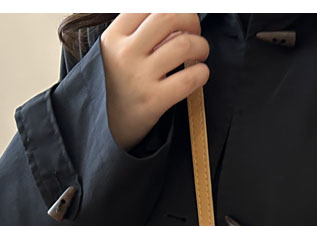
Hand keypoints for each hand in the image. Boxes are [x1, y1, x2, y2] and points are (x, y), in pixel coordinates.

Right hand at [100, 13, 209, 150]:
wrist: (118, 124)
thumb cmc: (127, 81)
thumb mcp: (123, 49)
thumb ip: (144, 29)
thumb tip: (181, 14)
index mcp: (114, 36)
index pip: (150, 5)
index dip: (175, 8)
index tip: (181, 19)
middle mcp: (124, 54)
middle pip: (168, 16)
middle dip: (191, 20)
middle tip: (195, 32)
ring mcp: (138, 78)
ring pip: (183, 44)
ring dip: (201, 46)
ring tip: (200, 54)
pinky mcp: (153, 100)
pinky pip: (189, 78)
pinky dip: (202, 72)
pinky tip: (200, 74)